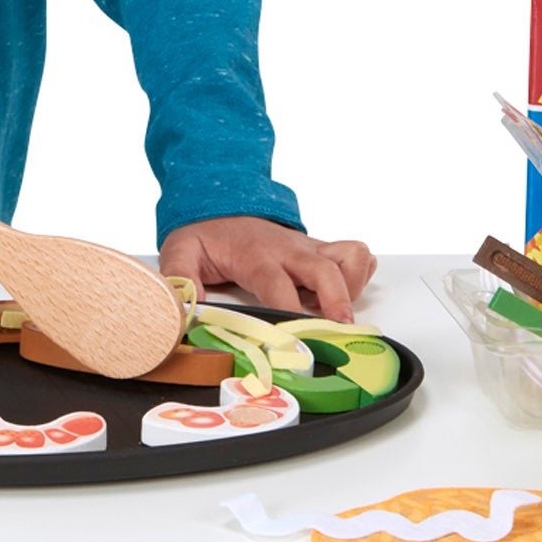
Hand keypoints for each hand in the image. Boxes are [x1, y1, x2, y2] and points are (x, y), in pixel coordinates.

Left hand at [159, 217, 376, 323]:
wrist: (220, 201)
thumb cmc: (206, 232)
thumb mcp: (181, 250)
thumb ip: (181, 278)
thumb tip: (187, 310)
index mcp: (255, 254)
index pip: (278, 284)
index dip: (290, 312)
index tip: (296, 339)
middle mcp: (288, 250)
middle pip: (324, 270)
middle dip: (336, 301)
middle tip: (340, 331)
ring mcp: (307, 249)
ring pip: (348, 256)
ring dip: (353, 286)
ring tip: (342, 315)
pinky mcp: (319, 251)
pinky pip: (354, 255)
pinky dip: (360, 274)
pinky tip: (347, 293)